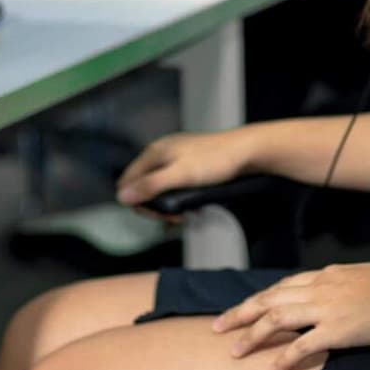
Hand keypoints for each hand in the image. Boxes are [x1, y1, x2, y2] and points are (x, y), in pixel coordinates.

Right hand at [115, 130, 253, 214]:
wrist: (247, 150)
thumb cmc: (216, 160)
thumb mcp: (181, 175)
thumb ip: (151, 186)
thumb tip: (122, 196)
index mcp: (155, 152)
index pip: (127, 181)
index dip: (137, 202)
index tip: (159, 215)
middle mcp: (162, 152)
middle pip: (143, 186)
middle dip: (156, 206)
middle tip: (176, 218)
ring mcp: (175, 156)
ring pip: (160, 186)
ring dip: (170, 204)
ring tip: (188, 213)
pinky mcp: (189, 162)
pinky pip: (175, 183)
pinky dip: (181, 196)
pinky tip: (194, 204)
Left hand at [213, 262, 369, 369]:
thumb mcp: (363, 276)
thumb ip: (343, 286)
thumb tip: (338, 296)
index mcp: (326, 275)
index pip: (285, 285)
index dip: (262, 298)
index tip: (247, 308)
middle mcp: (319, 288)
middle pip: (269, 298)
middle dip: (241, 313)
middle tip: (218, 326)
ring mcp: (325, 308)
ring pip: (276, 318)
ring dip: (252, 335)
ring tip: (234, 351)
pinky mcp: (336, 331)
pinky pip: (302, 346)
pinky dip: (283, 358)